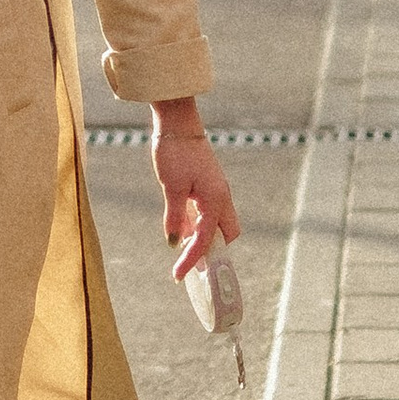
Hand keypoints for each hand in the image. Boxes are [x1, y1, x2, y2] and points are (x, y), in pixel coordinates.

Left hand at [151, 99, 238, 277]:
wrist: (178, 123)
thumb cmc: (175, 152)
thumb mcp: (171, 187)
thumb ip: (175, 217)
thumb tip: (174, 243)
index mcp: (216, 200)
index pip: (206, 240)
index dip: (192, 260)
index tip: (178, 275)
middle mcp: (222, 198)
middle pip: (227, 235)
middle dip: (214, 251)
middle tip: (191, 262)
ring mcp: (218, 191)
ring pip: (219, 223)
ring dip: (206, 237)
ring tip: (185, 249)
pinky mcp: (209, 185)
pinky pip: (210, 212)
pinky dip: (200, 223)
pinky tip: (184, 226)